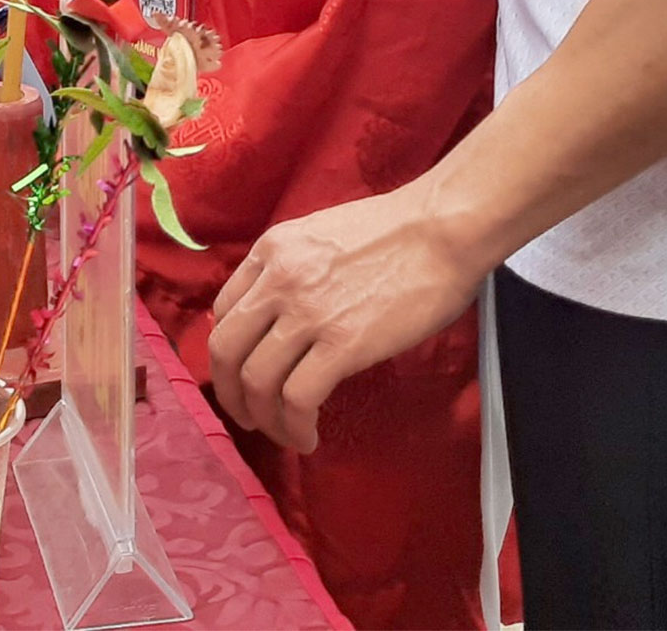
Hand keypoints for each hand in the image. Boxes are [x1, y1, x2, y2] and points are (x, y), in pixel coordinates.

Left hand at [207, 176, 482, 453]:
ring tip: (285, 434)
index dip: (229, 352)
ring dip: (263, 419)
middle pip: (226, 350)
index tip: (243, 374)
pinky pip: (298, 398)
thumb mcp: (320, 234)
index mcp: (271, 249)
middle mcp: (277, 280)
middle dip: (230, 394)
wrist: (442, 229)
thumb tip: (282, 312)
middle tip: (248, 416)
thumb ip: (293, 268)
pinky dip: (295, 427)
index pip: (223, 312)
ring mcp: (307, 313)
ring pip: (257, 381)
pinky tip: (309, 437)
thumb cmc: (396, 229)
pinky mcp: (342, 344)